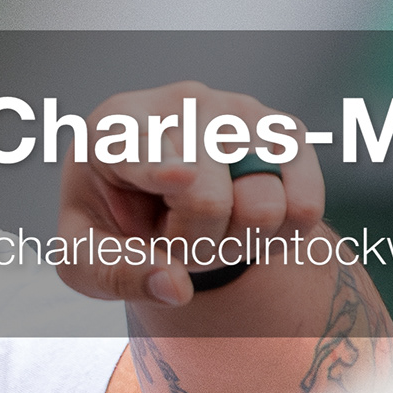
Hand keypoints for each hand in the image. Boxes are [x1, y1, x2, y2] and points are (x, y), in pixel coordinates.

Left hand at [52, 78, 329, 309]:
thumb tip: (176, 288)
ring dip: (234, 241)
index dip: (160, 168)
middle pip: (208, 202)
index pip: (143, 150)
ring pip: (263, 207)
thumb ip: (118, 273)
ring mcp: (238, 111)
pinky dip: (278, 235)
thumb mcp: (86, 257)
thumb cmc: (111, 221)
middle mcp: (181, 104)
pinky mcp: (285, 133)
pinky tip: (244, 221)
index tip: (178, 176)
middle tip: (171, 237)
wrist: (154, 195)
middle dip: (191, 245)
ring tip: (206, 225)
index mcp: (114, 127)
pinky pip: (306, 206)